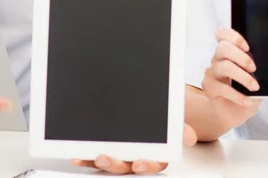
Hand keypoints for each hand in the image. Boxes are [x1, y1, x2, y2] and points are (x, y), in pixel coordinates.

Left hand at [70, 124, 196, 173]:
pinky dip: (85, 158)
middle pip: (128, 166)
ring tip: (95, 155)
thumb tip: (189, 138)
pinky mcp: (105, 150)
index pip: (154, 164)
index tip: (139, 164)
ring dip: (102, 162)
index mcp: (156, 151)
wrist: (146, 101)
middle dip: (116, 165)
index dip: (147, 166)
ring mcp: (121, 154)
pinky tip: (77, 156)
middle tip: (106, 157)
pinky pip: (94, 157)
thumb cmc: (161, 114)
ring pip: (112, 164)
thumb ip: (179, 126)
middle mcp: (137, 155)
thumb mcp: (170, 116)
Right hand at [201, 28, 260, 130]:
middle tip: (254, 68)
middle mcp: (217, 59)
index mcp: (227, 52)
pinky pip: (222, 88)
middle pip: (223, 48)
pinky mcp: (209, 87)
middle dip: (241, 57)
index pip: (222, 35)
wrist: (236, 113)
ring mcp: (212, 72)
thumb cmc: (246, 92)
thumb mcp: (255, 77)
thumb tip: (266, 64)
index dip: (233, 36)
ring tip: (254, 87)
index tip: (247, 47)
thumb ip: (255, 68)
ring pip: (224, 66)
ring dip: (243, 77)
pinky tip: (247, 101)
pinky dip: (238, 95)